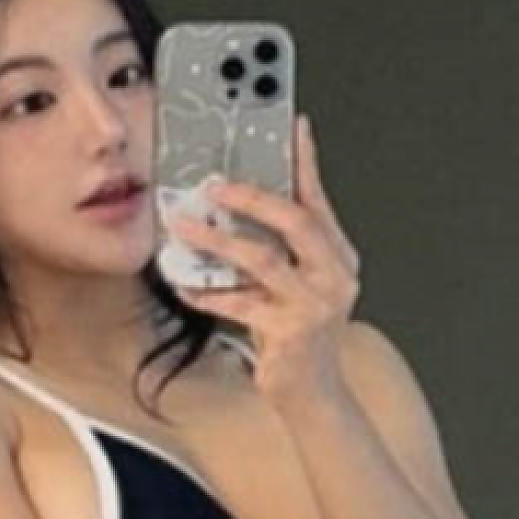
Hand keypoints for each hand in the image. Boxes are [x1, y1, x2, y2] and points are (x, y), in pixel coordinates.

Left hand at [170, 114, 361, 406]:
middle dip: (251, 197)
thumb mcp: (296, 282)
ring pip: (261, 258)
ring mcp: (314, 304)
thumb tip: (234, 205)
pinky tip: (181, 284)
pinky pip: (237, 303)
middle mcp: (333, 274)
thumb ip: (278, 246)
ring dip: (216, 240)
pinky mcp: (289, 332)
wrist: (314, 393)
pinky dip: (205, 292)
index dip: (304, 160)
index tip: (292, 126)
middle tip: (214, 184)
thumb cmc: (298, 332)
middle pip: (294, 221)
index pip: (318, 198)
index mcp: (337, 254)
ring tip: (184, 226)